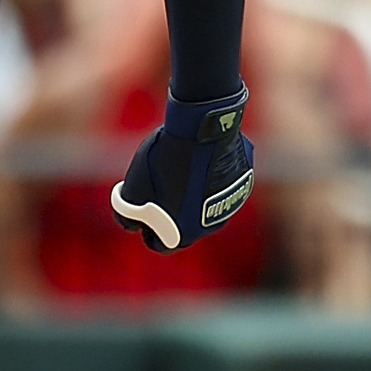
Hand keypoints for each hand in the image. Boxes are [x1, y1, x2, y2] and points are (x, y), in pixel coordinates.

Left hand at [110, 87, 252, 251]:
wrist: (202, 128)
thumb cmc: (165, 159)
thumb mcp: (133, 187)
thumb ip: (126, 214)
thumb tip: (131, 224)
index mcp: (182, 233)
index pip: (159, 243)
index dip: (146, 227)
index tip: (141, 209)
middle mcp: (211, 226)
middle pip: (184, 226)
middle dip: (170, 211)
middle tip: (159, 187)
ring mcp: (231, 204)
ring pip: (205, 206)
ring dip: (192, 194)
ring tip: (180, 168)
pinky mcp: (243, 183)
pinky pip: (222, 186)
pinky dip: (211, 178)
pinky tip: (201, 158)